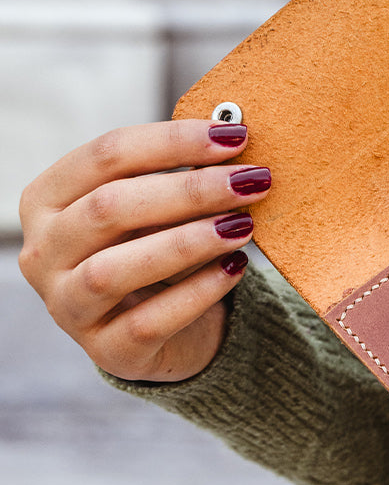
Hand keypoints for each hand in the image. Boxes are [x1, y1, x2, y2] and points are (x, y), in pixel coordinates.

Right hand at [18, 120, 268, 383]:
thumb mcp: (156, 209)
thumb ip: (179, 173)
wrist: (163, 335)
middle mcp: (43, 254)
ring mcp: (67, 307)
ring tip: (243, 225)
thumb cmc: (156, 252)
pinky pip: (148, 322)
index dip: (172, 141)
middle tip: (251, 180)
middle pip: (108, 208)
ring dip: (187, 242)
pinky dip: (196, 293)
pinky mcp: (107, 352)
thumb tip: (232, 131)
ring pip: (114, 270)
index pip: (104, 156)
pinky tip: (235, 269)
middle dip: (187, 191)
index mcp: (48, 201)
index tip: (235, 135)